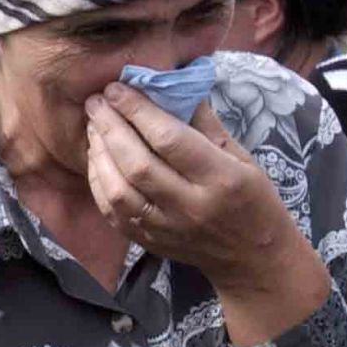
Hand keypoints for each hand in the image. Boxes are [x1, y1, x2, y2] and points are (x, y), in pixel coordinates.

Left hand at [85, 86, 307, 278]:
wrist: (253, 258)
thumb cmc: (252, 199)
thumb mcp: (243, 158)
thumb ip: (206, 125)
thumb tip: (171, 87)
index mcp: (222, 179)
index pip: (170, 139)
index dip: (138, 110)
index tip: (117, 88)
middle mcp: (190, 205)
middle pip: (137, 163)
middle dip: (111, 128)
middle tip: (96, 102)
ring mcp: (166, 228)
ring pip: (118, 190)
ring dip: (99, 154)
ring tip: (93, 127)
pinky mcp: (148, 242)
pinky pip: (111, 211)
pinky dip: (98, 182)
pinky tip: (96, 159)